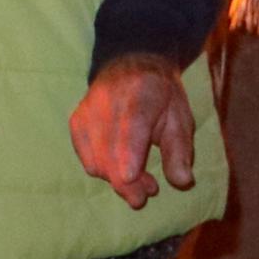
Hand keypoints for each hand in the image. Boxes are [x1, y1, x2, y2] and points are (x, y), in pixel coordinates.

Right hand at [70, 55, 197, 208]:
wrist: (130, 63)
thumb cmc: (161, 95)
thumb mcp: (180, 117)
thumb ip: (180, 151)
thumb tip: (183, 182)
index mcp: (142, 93)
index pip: (131, 125)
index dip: (128, 153)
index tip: (129, 178)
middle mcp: (109, 100)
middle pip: (111, 150)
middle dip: (127, 181)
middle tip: (146, 194)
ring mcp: (88, 111)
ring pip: (96, 159)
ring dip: (115, 179)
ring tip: (140, 183)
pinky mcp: (76, 122)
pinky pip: (86, 157)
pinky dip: (103, 170)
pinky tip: (121, 170)